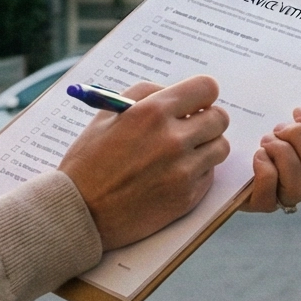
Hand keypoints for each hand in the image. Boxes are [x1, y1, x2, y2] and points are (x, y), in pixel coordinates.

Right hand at [56, 77, 230, 249]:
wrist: (80, 212)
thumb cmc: (89, 161)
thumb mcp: (107, 115)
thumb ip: (143, 94)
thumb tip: (172, 91)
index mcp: (153, 112)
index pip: (206, 88)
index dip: (201, 95)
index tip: (194, 104)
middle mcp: (174, 139)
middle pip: (220, 118)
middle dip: (206, 120)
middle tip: (190, 129)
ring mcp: (184, 170)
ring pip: (220, 147)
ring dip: (206, 147)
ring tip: (183, 154)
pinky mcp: (188, 197)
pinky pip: (210, 175)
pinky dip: (198, 173)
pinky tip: (173, 176)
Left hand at [240, 107, 300, 213]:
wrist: (226, 152)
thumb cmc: (264, 136)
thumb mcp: (289, 123)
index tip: (298, 111)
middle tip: (279, 127)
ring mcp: (285, 197)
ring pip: (300, 186)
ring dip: (282, 155)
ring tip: (265, 141)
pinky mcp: (260, 204)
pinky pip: (269, 197)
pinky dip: (264, 171)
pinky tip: (256, 156)